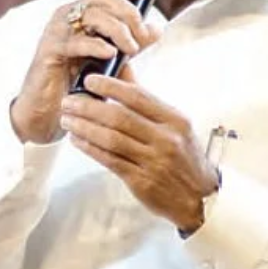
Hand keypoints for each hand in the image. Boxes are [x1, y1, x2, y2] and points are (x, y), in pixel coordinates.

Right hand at [10, 0, 158, 142]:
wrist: (47, 108)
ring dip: (119, 30)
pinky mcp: (50, 50)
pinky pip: (76, 41)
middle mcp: (67, 15)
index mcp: (81, 11)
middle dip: (129, 12)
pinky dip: (97, 46)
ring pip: (92, 14)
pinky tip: (110, 55)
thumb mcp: (110, 57)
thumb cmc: (76, 80)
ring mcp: (57, 31)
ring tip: (130, 50)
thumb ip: (131, 42)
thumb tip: (156, 29)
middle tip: (140, 37)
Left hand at [59, 66, 218, 232]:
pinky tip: (77, 140)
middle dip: (88, 106)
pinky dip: (90, 148)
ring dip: (84, 127)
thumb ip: (147, 100)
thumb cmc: (185, 157)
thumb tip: (123, 69)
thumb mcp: (176, 125)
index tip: (89, 80)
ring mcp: (153, 162)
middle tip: (69, 100)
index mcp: (175, 120)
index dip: (110, 86)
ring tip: (67, 119)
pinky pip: (110, 160)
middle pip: (119, 117)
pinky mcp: (141, 181)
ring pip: (111, 139)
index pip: (138, 96)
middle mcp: (165, 139)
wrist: (201, 199)